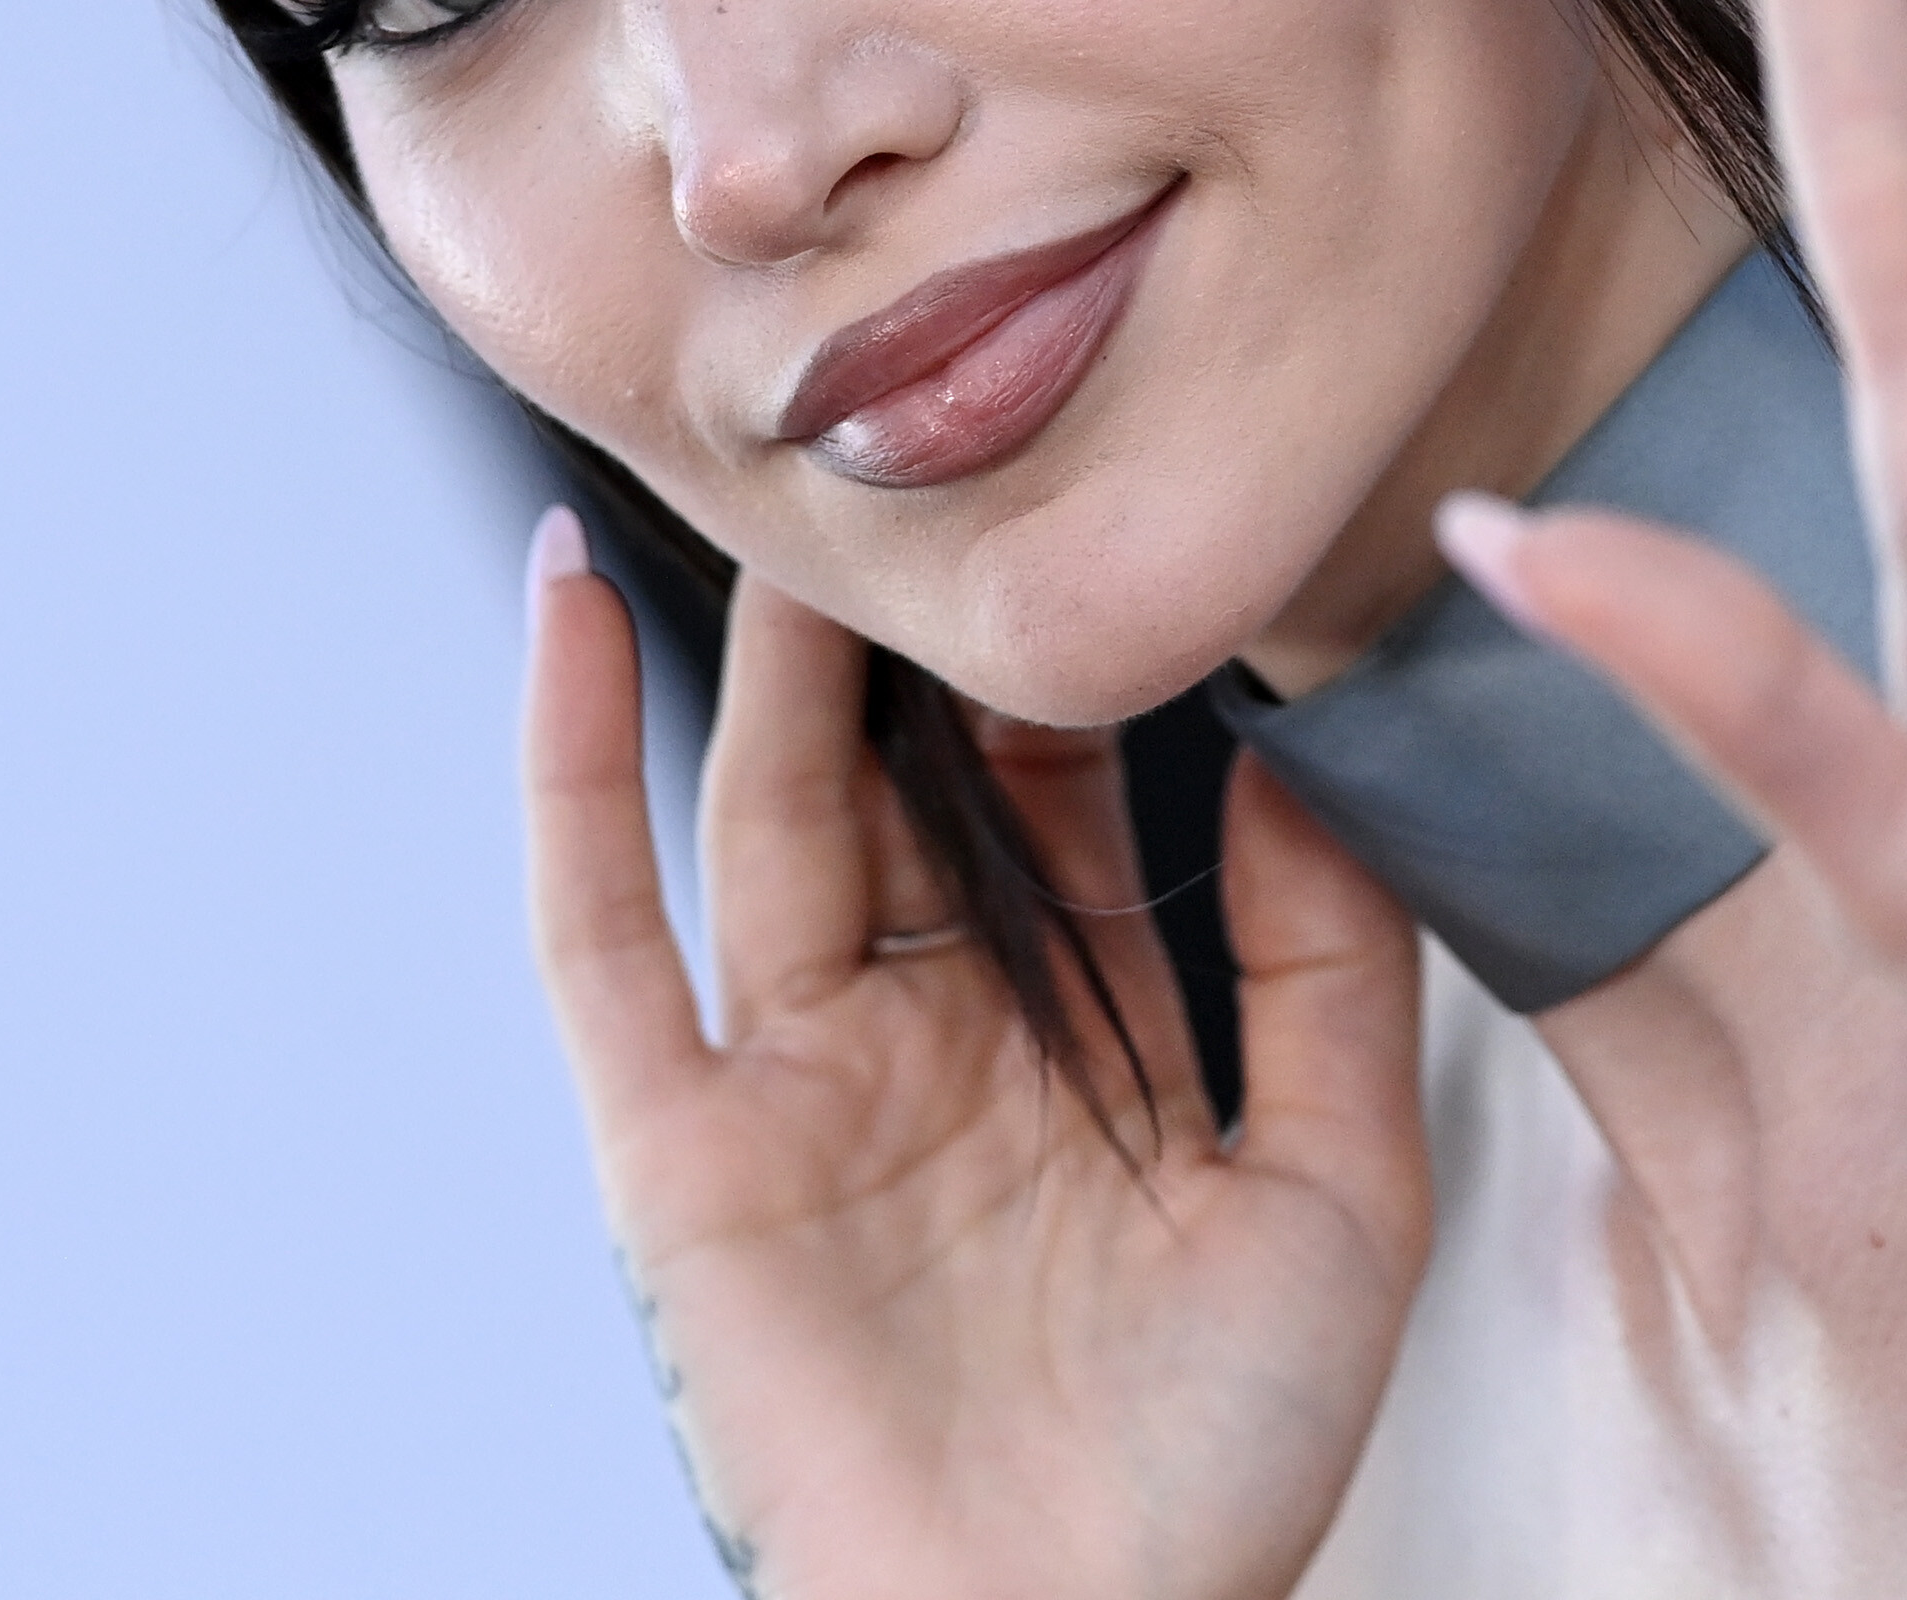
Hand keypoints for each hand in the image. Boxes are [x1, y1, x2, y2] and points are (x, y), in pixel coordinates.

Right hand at [523, 547, 1429, 1599]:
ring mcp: (791, 1082)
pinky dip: (563, 754)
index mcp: (1077, 1042)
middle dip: (925, 621)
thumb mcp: (1342, 1193)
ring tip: (800, 457)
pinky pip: (598, 925)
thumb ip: (1335, 976)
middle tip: (956, 434)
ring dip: (772, 637)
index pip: (1068, 801)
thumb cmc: (1215, 1473)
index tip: (1126, 502)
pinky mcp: (676, 1147)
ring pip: (769, 802)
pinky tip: (564, 593)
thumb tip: (1308, 765)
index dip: (1088, 666)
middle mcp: (927, 1039)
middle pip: (908, 774)